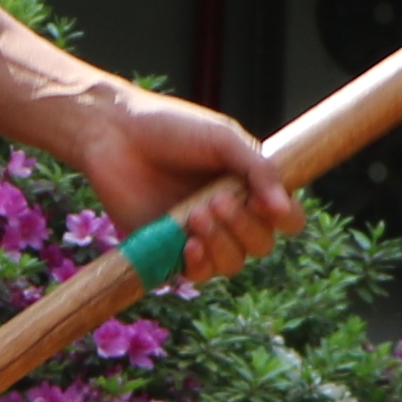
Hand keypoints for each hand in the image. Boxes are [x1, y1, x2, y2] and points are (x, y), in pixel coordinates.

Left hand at [60, 86, 299, 284]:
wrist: (114, 133)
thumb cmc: (171, 128)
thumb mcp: (223, 138)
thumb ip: (258, 170)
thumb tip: (283, 208)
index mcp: (249, 186)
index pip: (287, 218)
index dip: (284, 218)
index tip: (262, 202)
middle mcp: (229, 215)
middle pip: (261, 245)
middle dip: (244, 227)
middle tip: (215, 200)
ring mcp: (200, 234)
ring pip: (232, 263)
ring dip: (221, 244)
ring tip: (196, 215)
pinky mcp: (168, 250)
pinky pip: (198, 274)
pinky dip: (199, 263)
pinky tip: (188, 244)